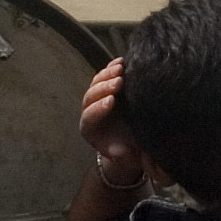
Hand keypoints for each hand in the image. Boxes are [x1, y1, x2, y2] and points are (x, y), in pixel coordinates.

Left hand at [79, 60, 142, 175]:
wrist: (132, 142)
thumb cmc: (128, 152)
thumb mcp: (127, 158)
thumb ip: (122, 156)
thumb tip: (119, 151)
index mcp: (90, 130)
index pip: (89, 117)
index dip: (98, 108)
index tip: (112, 101)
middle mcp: (91, 111)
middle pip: (90, 96)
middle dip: (104, 87)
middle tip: (119, 81)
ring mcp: (98, 97)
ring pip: (96, 83)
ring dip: (107, 74)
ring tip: (121, 67)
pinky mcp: (108, 88)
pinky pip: (106, 75)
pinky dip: (112, 67)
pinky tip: (122, 61)